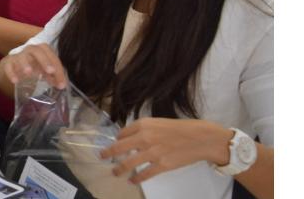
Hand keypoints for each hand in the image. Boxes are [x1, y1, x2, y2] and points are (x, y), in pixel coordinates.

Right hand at [0, 43, 66, 88]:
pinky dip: (11, 72)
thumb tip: (62, 84)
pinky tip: (15, 81)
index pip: (51, 55)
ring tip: (29, 73)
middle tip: (50, 71)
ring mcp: (18, 56)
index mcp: (41, 50)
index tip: (61, 83)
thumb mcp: (45, 71)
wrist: (15, 68)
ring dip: (25, 64)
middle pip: (36, 50)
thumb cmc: (34, 67)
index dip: (58, 68)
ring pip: (21, 56)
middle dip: (44, 60)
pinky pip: (8, 66)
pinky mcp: (8, 63)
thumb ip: (53, 76)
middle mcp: (30, 51)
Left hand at [101, 118, 233, 183]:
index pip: (123, 133)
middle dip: (108, 153)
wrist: (201, 138)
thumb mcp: (159, 122)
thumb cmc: (182, 128)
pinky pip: (144, 174)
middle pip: (119, 147)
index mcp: (144, 124)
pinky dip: (137, 179)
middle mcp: (145, 137)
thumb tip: (130, 138)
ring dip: (119, 169)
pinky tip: (132, 181)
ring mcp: (152, 152)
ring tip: (115, 172)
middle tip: (102, 156)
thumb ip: (144, 130)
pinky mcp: (162, 165)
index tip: (114, 144)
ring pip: (129, 163)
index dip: (117, 139)